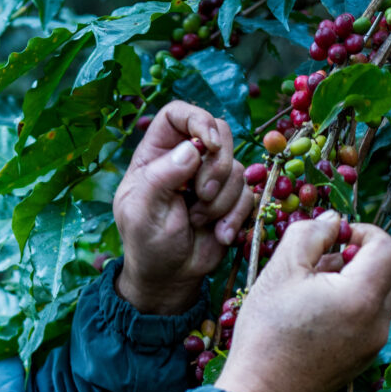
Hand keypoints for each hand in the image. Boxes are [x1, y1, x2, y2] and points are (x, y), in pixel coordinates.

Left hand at [112, 102, 257, 313]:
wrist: (169, 277)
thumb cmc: (147, 243)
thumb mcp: (142, 211)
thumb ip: (161, 176)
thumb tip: (192, 148)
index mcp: (156, 154)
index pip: (177, 114)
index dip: (197, 119)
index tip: (208, 144)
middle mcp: (186, 159)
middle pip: (218, 132)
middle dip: (216, 165)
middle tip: (201, 194)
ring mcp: (210, 178)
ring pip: (236, 167)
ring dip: (221, 199)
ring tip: (198, 221)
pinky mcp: (231, 200)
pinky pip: (248, 194)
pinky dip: (235, 216)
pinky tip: (218, 235)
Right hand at [215, 213, 390, 391]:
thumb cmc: (266, 332)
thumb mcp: (280, 271)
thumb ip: (310, 234)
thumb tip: (334, 220)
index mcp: (362, 297)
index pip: (390, 248)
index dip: (365, 233)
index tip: (335, 237)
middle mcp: (378, 322)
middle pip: (390, 271)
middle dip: (361, 256)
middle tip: (322, 262)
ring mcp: (373, 344)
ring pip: (380, 295)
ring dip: (355, 280)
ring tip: (313, 288)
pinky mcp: (363, 359)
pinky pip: (369, 319)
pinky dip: (351, 305)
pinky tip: (315, 313)